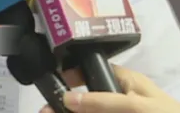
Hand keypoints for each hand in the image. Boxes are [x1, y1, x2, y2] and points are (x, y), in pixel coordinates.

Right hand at [39, 65, 179, 112]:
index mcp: (127, 81)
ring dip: (73, 112)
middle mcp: (123, 97)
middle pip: (89, 98)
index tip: (53, 83)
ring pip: (93, 110)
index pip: (94, 71)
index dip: (73, 74)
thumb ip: (101, 102)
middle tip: (46, 110)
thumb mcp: (133, 106)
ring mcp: (123, 111)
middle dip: (69, 103)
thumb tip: (66, 98)